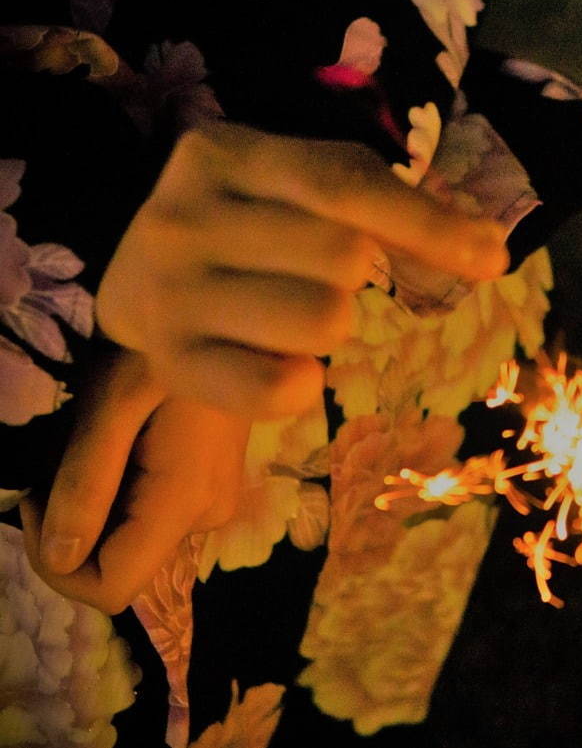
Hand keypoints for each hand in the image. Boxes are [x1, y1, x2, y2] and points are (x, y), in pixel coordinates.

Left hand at [18, 348, 247, 613]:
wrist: (227, 309)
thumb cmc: (161, 346)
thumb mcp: (109, 404)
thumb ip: (85, 485)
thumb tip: (60, 557)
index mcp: (185, 501)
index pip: (112, 587)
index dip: (56, 566)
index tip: (37, 499)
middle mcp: (208, 516)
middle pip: (120, 566)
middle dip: (70, 527)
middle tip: (57, 460)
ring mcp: (216, 502)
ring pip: (131, 541)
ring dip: (92, 508)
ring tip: (87, 444)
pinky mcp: (213, 485)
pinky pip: (148, 515)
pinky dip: (115, 493)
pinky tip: (115, 443)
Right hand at [97, 121, 510, 419]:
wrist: (136, 281)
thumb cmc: (249, 227)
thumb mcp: (302, 189)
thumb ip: (388, 205)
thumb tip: (491, 250)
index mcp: (223, 151)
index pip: (349, 186)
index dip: (431, 227)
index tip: (493, 258)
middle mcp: (182, 215)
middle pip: (343, 256)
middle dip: (357, 274)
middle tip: (317, 275)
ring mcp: (165, 292)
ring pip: (322, 319)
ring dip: (330, 325)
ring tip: (287, 312)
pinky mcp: (166, 364)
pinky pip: (278, 388)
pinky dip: (302, 383)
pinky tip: (279, 362)